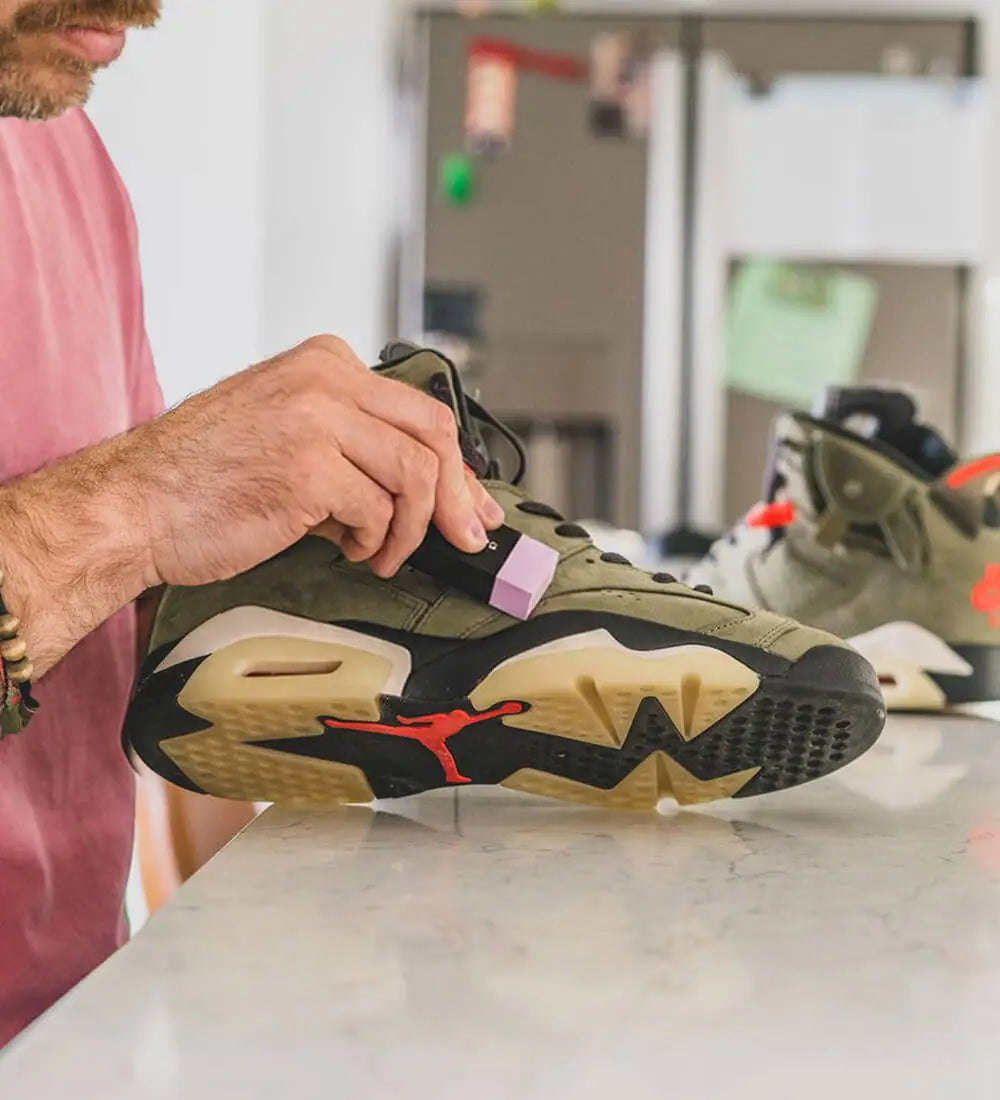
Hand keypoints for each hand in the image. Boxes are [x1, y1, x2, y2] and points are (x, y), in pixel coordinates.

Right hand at [0, 336, 504, 677]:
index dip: (457, 465)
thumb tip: (429, 489)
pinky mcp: (308, 467)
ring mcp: (316, 419)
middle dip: (457, 495)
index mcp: (324, 363)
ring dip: (409, 529)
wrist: (135, 504)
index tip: (471, 503)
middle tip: (462, 536)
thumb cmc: (205, 477)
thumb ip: (356, 446)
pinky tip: (349, 549)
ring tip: (380, 551)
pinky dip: (375, 542)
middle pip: (434, 433)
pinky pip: (379, 511)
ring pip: (415, 475)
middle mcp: (325, 379)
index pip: (420, 408)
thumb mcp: (289, 432)